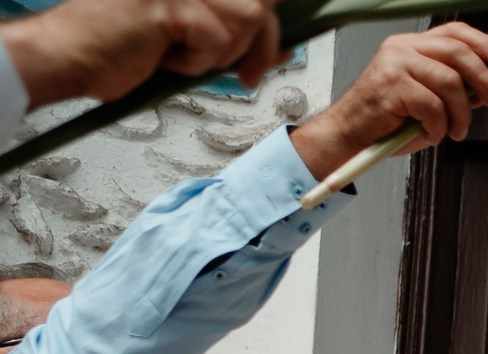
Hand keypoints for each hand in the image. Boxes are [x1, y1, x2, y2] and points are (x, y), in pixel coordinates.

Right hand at [2, 0, 283, 108]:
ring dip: (224, 54)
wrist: (68, 57)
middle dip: (261, 46)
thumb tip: (283, 47)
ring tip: (185, 59)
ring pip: (247, 19)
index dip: (268, 20)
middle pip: (259, 3)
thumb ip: (232, 33)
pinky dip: (197, 63)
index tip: (271, 48)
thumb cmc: (118, 48)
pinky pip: (216, 40)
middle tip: (246, 75)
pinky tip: (164, 59)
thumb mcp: (187, 37)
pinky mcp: (170, 3)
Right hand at [288, 24, 487, 181]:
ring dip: (461, 114)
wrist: (351, 134)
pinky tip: (430, 134)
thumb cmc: (389, 119)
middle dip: (484, 80)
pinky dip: (439, 127)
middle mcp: (403, 47)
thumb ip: (453, 88)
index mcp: (412, 45)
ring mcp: (395, 63)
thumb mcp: (428, 98)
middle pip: (458, 53)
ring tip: (455, 131)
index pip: (454, 32)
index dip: (482, 43)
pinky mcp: (391, 85)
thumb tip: (486, 88)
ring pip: (450, 83)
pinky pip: (433, 107)